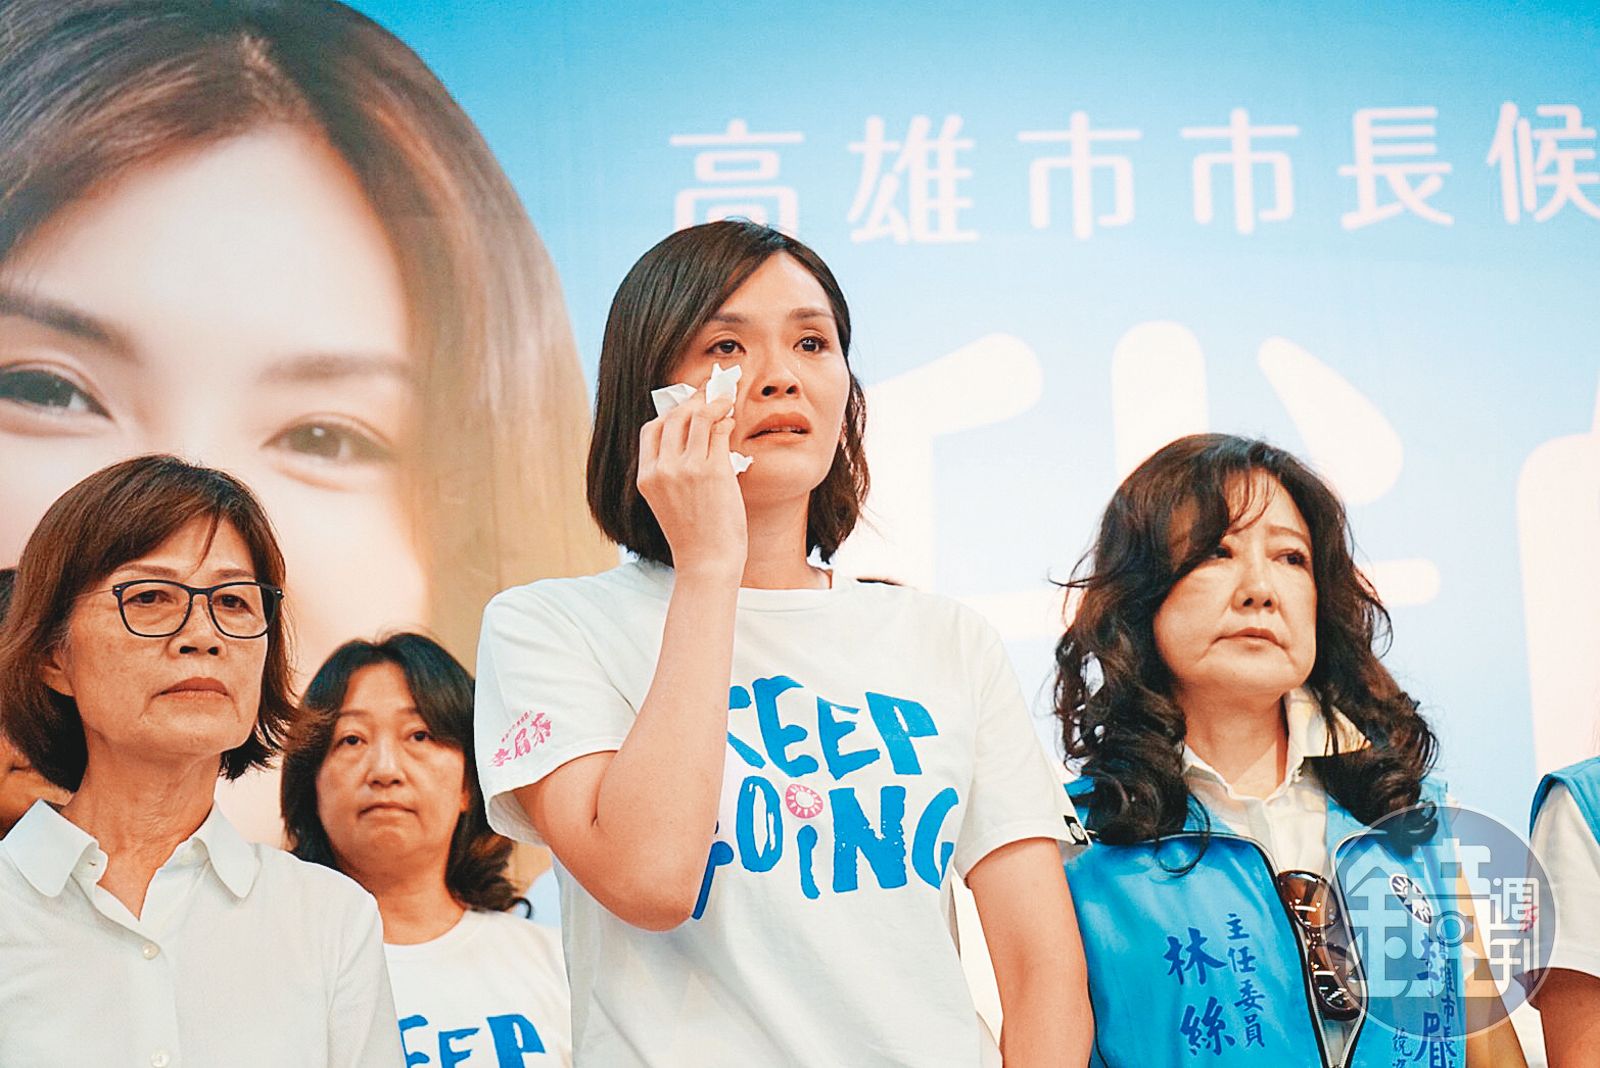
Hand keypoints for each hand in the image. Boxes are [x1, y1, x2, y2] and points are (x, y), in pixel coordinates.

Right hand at [638, 391, 746, 579]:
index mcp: (646, 477)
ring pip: (698, 418)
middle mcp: (662, 469)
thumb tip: (695, 433)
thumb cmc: (694, 535)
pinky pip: (718, 432)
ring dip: (714, 403)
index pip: (652, 429)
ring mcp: (687, 470)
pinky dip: (725, 420)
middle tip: (710, 393)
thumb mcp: (669, 501)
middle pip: (674, 417)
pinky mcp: (713, 472)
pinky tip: (731, 420)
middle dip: (694, 400)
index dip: (671, 412)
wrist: (707, 562)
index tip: (687, 406)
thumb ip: (674, 470)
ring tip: (726, 399)